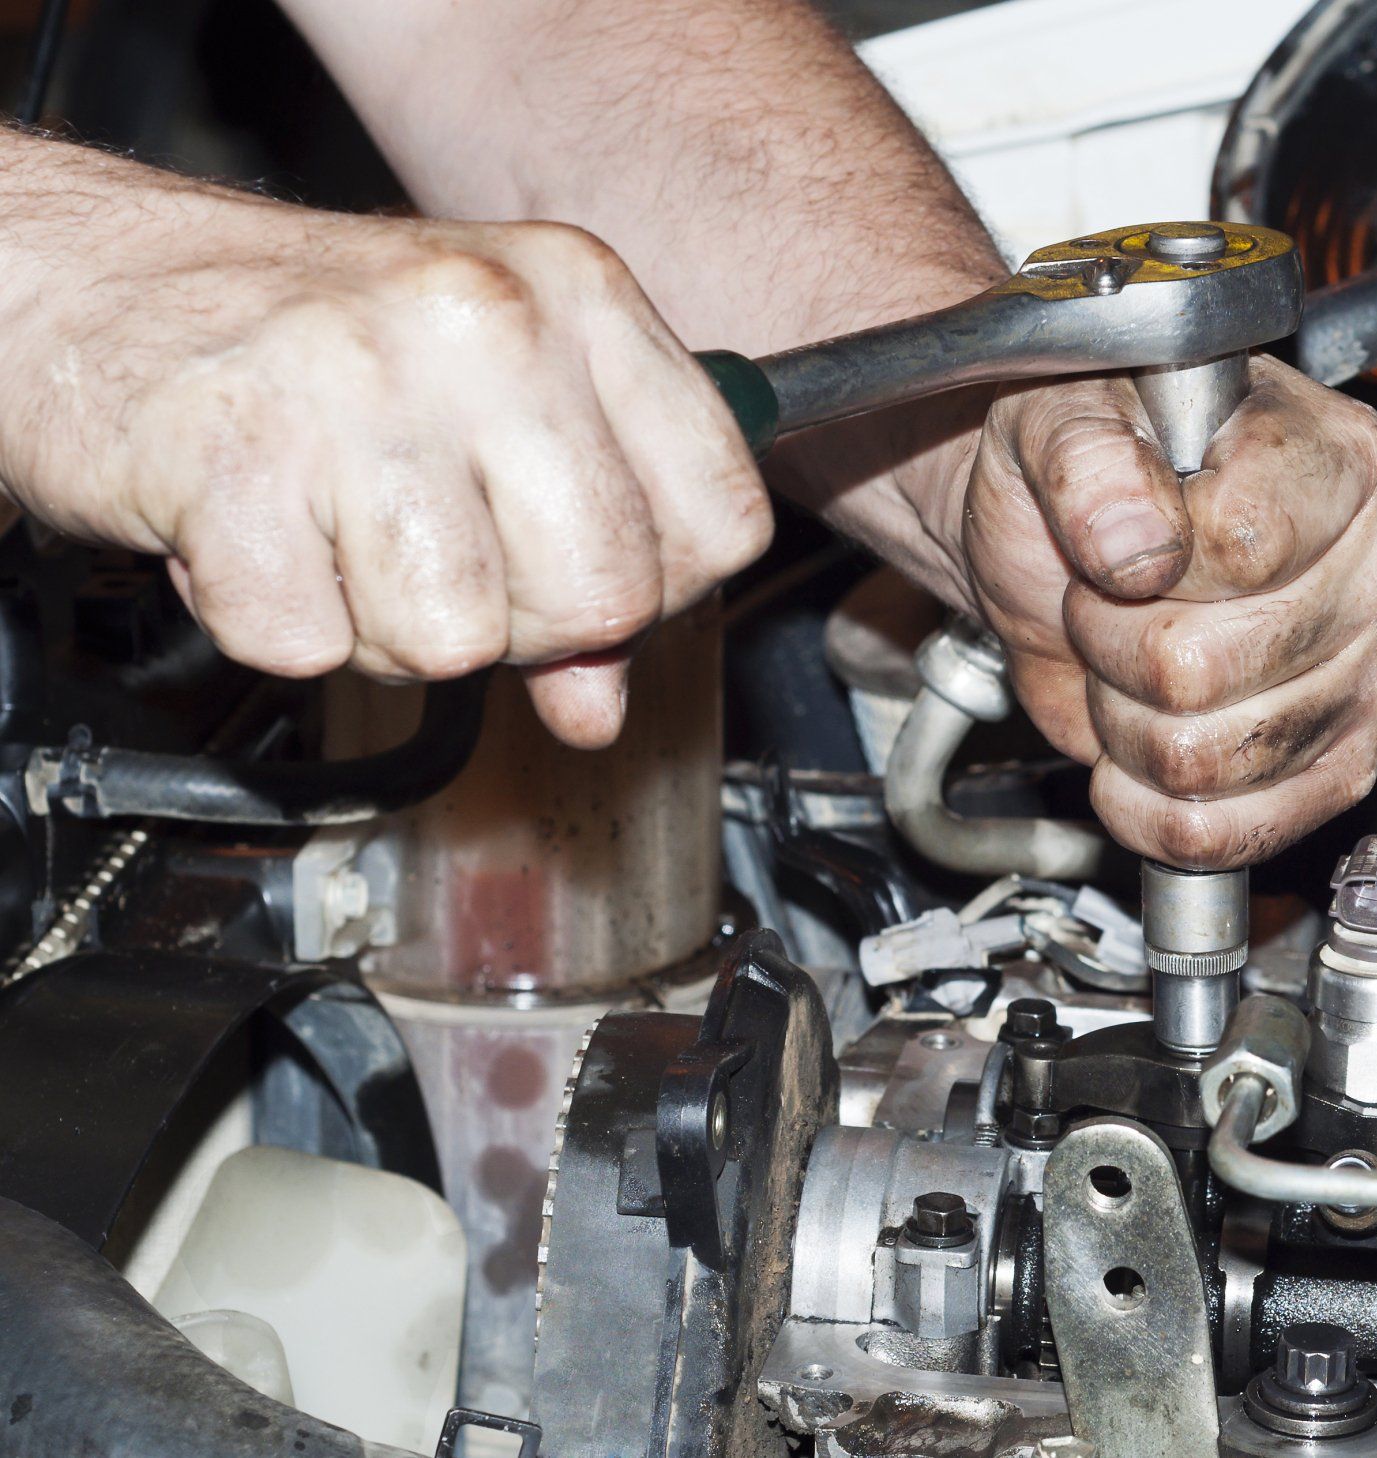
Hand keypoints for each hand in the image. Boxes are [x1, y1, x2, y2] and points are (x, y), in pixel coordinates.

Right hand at [0, 153, 769, 746]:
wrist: (89, 280)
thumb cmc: (304, 347)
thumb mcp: (484, 418)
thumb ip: (571, 553)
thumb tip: (602, 705)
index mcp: (577, 296)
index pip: (720, 517)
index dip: (660, 592)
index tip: (583, 578)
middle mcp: (488, 319)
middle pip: (606, 595)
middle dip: (523, 630)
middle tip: (438, 567)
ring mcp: (361, 377)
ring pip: (458, 637)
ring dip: (385, 628)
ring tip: (336, 537)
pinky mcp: (235, 449)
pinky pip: (311, 643)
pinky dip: (277, 623)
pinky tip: (258, 536)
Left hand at [954, 356, 1376, 868]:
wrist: (1060, 542)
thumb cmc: (1083, 469)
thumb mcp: (1058, 420)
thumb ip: (1091, 460)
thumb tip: (1139, 544)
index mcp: (1334, 459)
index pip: (1242, 548)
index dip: (1144, 564)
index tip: (1116, 543)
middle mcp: (1372, 567)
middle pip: (1211, 668)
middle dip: (1116, 648)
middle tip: (1109, 604)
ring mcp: (1363, 673)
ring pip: (1208, 759)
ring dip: (1125, 724)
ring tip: (1127, 664)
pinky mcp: (1335, 762)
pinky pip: (1236, 833)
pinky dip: (1152, 810)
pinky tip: (1133, 756)